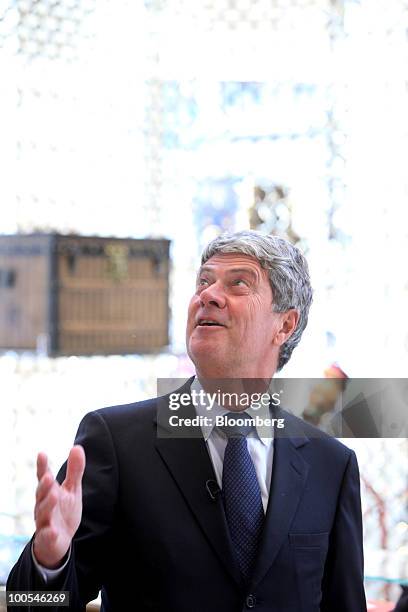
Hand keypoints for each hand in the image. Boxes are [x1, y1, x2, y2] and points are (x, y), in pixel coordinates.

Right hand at [33, 445, 85, 568]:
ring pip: (43, 513)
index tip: (41, 454)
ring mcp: (44, 522)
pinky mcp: (48, 538)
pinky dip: (49, 533)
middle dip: (44, 486)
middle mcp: (43, 505)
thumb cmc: (63, 511)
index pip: (44, 477)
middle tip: (48, 477)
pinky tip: (53, 530)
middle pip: (41, 495)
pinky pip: (47, 536)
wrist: (58, 541)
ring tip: (54, 495)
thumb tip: (77, 447)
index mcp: (49, 492)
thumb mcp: (72, 489)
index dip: (42, 466)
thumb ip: (74, 470)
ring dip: (47, 505)